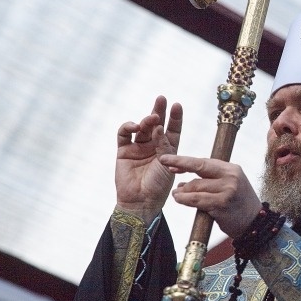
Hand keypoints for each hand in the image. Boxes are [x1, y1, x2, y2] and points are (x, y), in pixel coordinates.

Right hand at [114, 96, 182, 221]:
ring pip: (142, 127)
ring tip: (152, 118)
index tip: (177, 105)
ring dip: (146, 119)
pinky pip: (124, 134)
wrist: (141, 201)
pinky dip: (129, 127)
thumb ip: (164, 145)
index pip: (173, 130)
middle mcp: (153, 146)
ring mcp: (138, 148)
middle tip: (162, 99)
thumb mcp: (168, 164)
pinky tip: (136, 127)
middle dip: (159, 111)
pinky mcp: (123, 151)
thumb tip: (158, 126)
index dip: (175, 118)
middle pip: (156, 124)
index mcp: (168, 150)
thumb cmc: (158, 186)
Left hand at [162, 155, 262, 238]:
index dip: (184, 160)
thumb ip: (209, 180)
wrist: (255, 223)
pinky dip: (185, 200)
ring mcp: (226, 191)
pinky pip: (196, 200)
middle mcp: (230, 177)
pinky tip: (179, 199)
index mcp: (232, 169)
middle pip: (198, 169)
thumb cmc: (239, 204)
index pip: (204, 161)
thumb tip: (183, 181)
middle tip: (164, 167)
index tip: (169, 159)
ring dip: (182, 191)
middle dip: (179, 165)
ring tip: (176, 194)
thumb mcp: (229, 185)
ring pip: (195, 186)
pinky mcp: (221, 204)